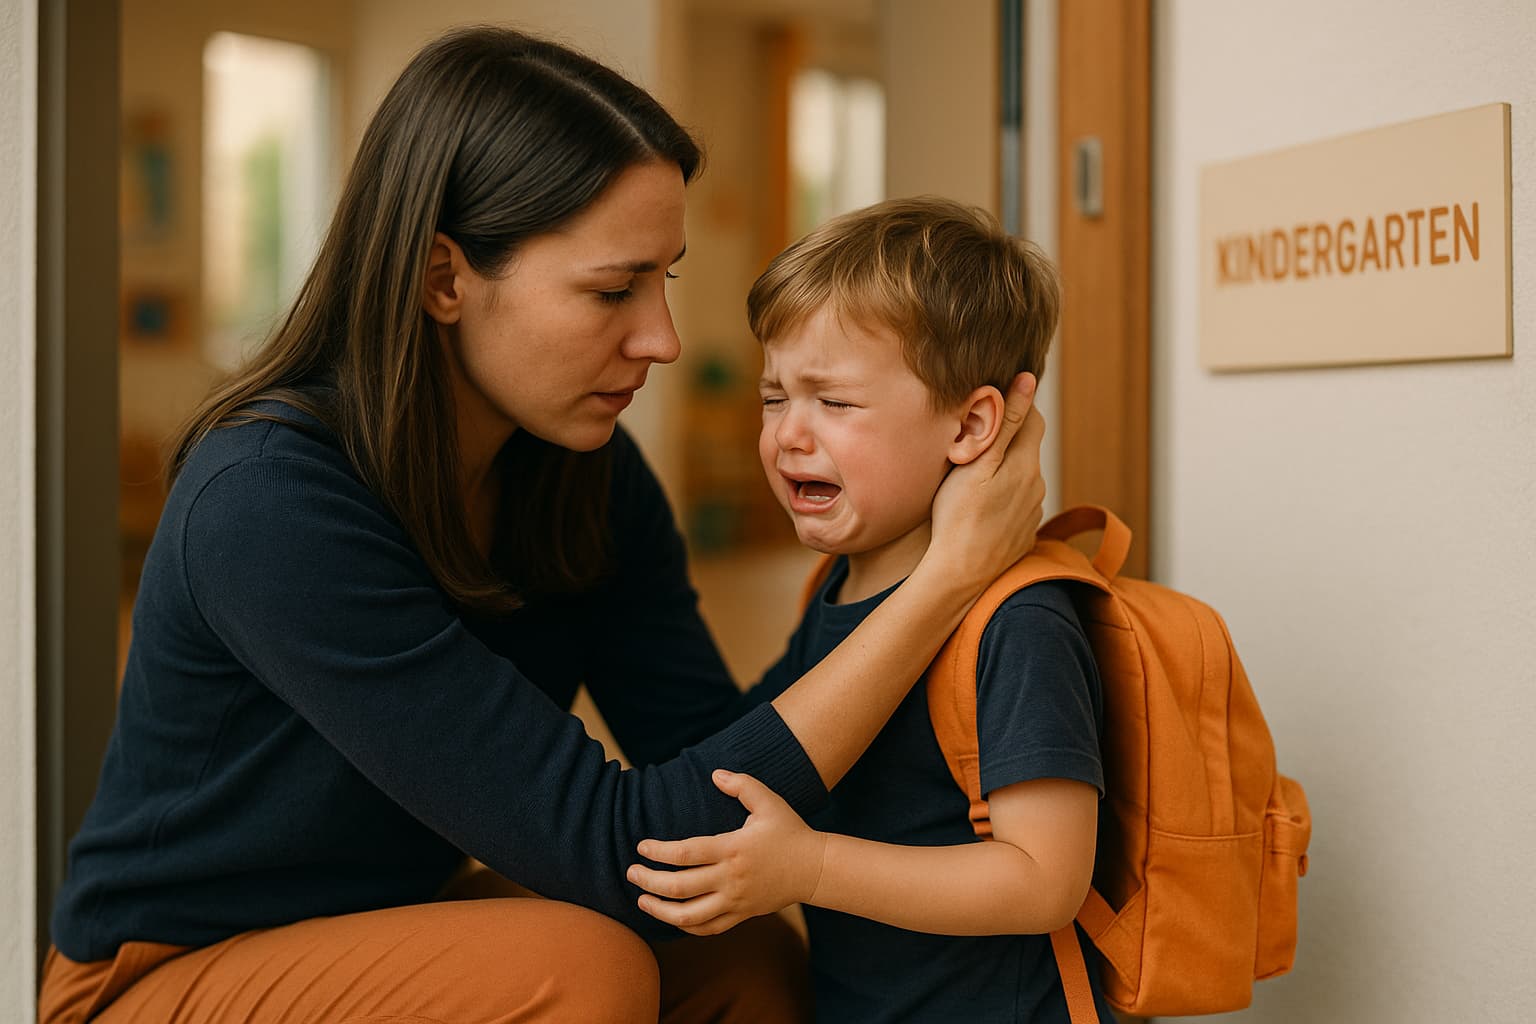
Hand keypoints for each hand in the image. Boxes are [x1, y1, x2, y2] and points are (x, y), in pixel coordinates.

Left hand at [628, 770, 827, 935]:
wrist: (815, 868)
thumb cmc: (789, 831)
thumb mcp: (768, 801)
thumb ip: (741, 784)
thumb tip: (714, 773)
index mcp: (733, 848)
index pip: (686, 853)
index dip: (658, 852)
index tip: (641, 847)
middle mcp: (731, 878)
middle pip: (680, 886)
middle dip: (649, 880)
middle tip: (631, 872)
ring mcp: (736, 900)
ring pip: (690, 916)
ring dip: (660, 910)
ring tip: (641, 900)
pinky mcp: (742, 915)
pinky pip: (708, 928)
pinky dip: (685, 926)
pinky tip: (670, 917)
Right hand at [926, 372, 1045, 589]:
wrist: (961, 573)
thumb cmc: (959, 516)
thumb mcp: (978, 462)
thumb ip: (1005, 421)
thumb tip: (1027, 380)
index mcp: (1027, 464)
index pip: (1032, 418)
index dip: (1014, 406)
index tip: (990, 406)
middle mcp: (1037, 486)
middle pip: (1026, 449)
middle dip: (1004, 440)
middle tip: (971, 442)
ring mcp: (1032, 512)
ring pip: (1020, 477)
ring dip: (1003, 471)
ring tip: (970, 479)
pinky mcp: (1022, 533)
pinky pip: (1014, 504)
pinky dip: (1001, 498)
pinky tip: (978, 508)